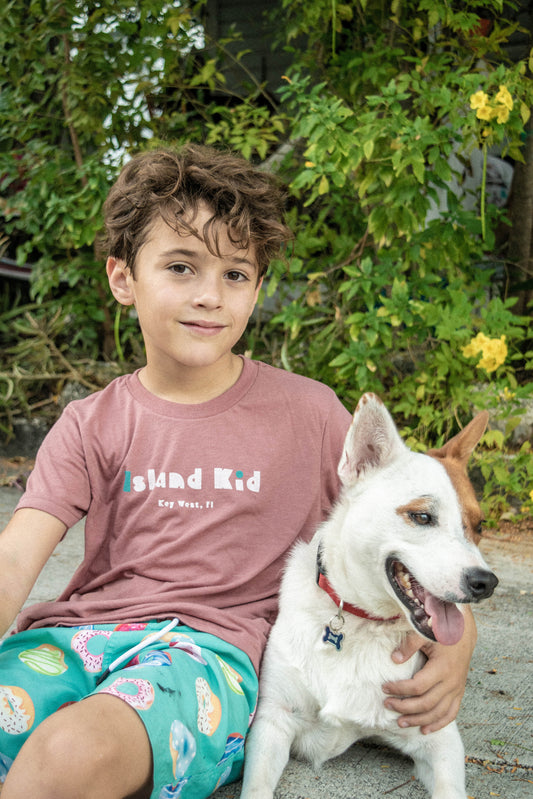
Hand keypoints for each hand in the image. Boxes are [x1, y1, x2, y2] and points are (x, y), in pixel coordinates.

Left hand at [382, 608, 476, 733]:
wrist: (464, 629)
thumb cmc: (441, 630)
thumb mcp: (424, 632)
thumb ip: (409, 645)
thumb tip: (394, 660)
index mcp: (442, 668)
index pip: (417, 686)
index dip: (399, 689)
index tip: (384, 688)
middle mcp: (452, 682)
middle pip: (426, 703)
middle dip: (405, 707)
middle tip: (387, 705)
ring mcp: (457, 688)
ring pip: (438, 712)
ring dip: (419, 720)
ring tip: (401, 723)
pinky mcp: (459, 691)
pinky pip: (451, 713)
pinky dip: (439, 723)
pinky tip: (426, 730)